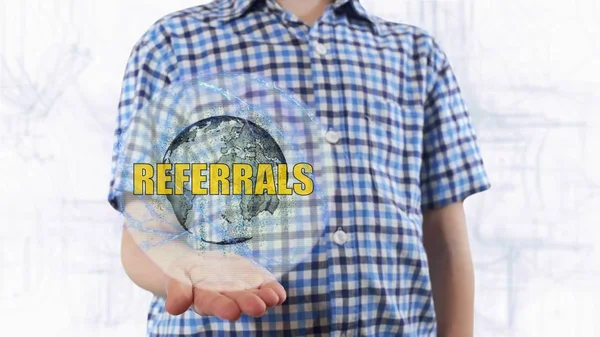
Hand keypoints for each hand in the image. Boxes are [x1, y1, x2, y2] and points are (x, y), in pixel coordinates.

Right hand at [162, 250, 286, 320]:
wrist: (198, 266)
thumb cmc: (185, 275)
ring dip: (264, 299)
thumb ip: (177, 291)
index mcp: (204, 299)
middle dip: (247, 304)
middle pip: (237, 302)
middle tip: (257, 307)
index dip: (222, 307)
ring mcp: (242, 291)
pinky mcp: (254, 281)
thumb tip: (173, 308)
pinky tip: (279, 294)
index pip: (213, 304)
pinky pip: (266, 288)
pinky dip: (273, 291)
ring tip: (272, 299)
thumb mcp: (176, 276)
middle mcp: (226, 299)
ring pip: (254, 297)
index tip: (232, 311)